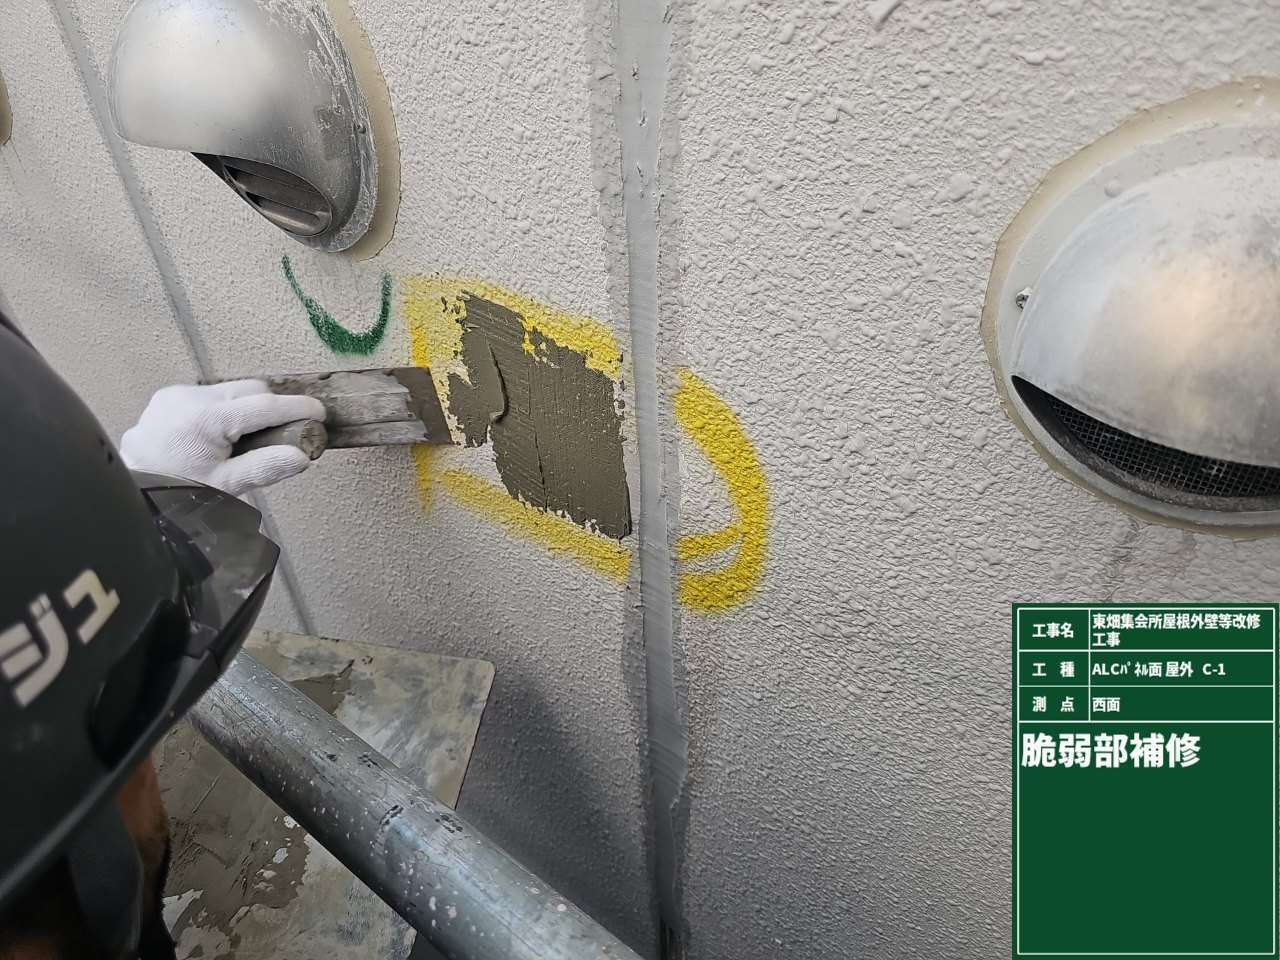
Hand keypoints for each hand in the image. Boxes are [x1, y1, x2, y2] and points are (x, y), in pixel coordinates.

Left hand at [120, 380, 325, 495]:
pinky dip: (225, 411)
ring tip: (246, 442)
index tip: (319, 413)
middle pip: (251, 390)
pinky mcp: (168, 398)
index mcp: (205, 419)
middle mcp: (188, 399)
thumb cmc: (175, 492)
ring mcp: (175, 396)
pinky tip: (223, 436)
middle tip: (283, 437)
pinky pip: (210, 396)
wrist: (132, 495)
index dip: (297, 409)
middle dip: (271, 410)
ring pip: (232, 391)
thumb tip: (301, 456)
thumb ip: (265, 467)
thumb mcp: (226, 486)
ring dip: (247, 410)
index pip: (264, 406)